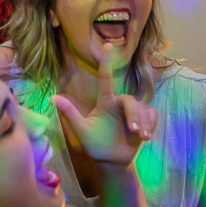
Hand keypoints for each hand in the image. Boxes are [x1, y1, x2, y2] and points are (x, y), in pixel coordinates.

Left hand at [52, 44, 155, 165]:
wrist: (111, 162)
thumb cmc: (94, 145)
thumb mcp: (82, 131)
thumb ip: (70, 114)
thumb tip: (52, 98)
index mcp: (104, 103)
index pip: (105, 79)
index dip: (106, 62)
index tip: (107, 44)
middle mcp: (119, 104)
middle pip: (130, 100)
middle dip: (134, 115)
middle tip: (135, 131)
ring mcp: (133, 113)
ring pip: (143, 109)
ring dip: (144, 123)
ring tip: (142, 137)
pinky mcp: (145, 120)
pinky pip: (152, 115)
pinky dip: (151, 125)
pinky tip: (146, 137)